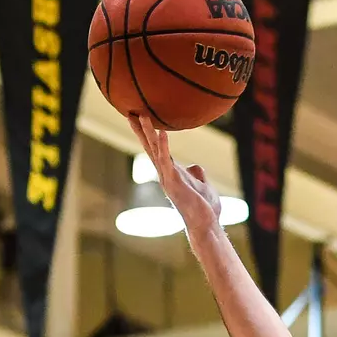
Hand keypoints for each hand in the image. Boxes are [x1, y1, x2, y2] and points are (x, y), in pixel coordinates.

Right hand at [127, 113, 221, 230]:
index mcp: (171, 173)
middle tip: (130, 112)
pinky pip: (167, 160)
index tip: (140, 119)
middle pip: (150, 147)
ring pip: (155, 151)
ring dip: (148, 132)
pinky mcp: (174, 182)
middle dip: (141, 130)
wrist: (206, 224)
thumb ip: (197, 174)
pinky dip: (163, 145)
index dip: (149, 135)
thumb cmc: (205, 208)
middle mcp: (166, 174)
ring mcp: (168, 178)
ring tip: (141, 115)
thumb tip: (195, 166)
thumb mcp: (202, 185)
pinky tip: (162, 132)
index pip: (157, 150)